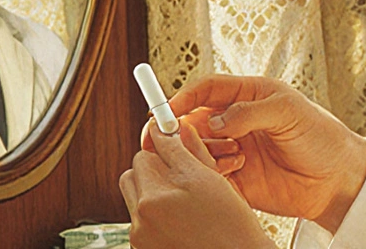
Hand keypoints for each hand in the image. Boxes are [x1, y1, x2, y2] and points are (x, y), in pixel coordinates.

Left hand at [119, 122, 273, 248]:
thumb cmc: (231, 225)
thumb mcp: (209, 178)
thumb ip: (184, 150)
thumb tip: (171, 129)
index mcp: (154, 198)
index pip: (144, 154)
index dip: (162, 147)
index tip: (171, 141)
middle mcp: (142, 219)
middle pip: (134, 174)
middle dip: (154, 169)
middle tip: (180, 174)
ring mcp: (141, 236)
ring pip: (136, 196)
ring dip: (153, 191)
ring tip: (182, 199)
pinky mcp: (144, 248)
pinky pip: (141, 218)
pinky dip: (156, 213)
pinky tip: (181, 218)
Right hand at [143, 74, 365, 232]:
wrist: (338, 179)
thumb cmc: (320, 135)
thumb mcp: (289, 111)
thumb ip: (249, 112)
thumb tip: (214, 123)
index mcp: (249, 96)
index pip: (207, 90)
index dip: (184, 97)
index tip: (166, 109)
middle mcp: (237, 122)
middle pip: (193, 119)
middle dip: (177, 127)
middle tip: (165, 137)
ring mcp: (235, 150)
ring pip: (197, 148)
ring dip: (202, 151)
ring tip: (234, 155)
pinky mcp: (237, 180)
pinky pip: (209, 176)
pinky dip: (210, 173)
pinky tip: (236, 171)